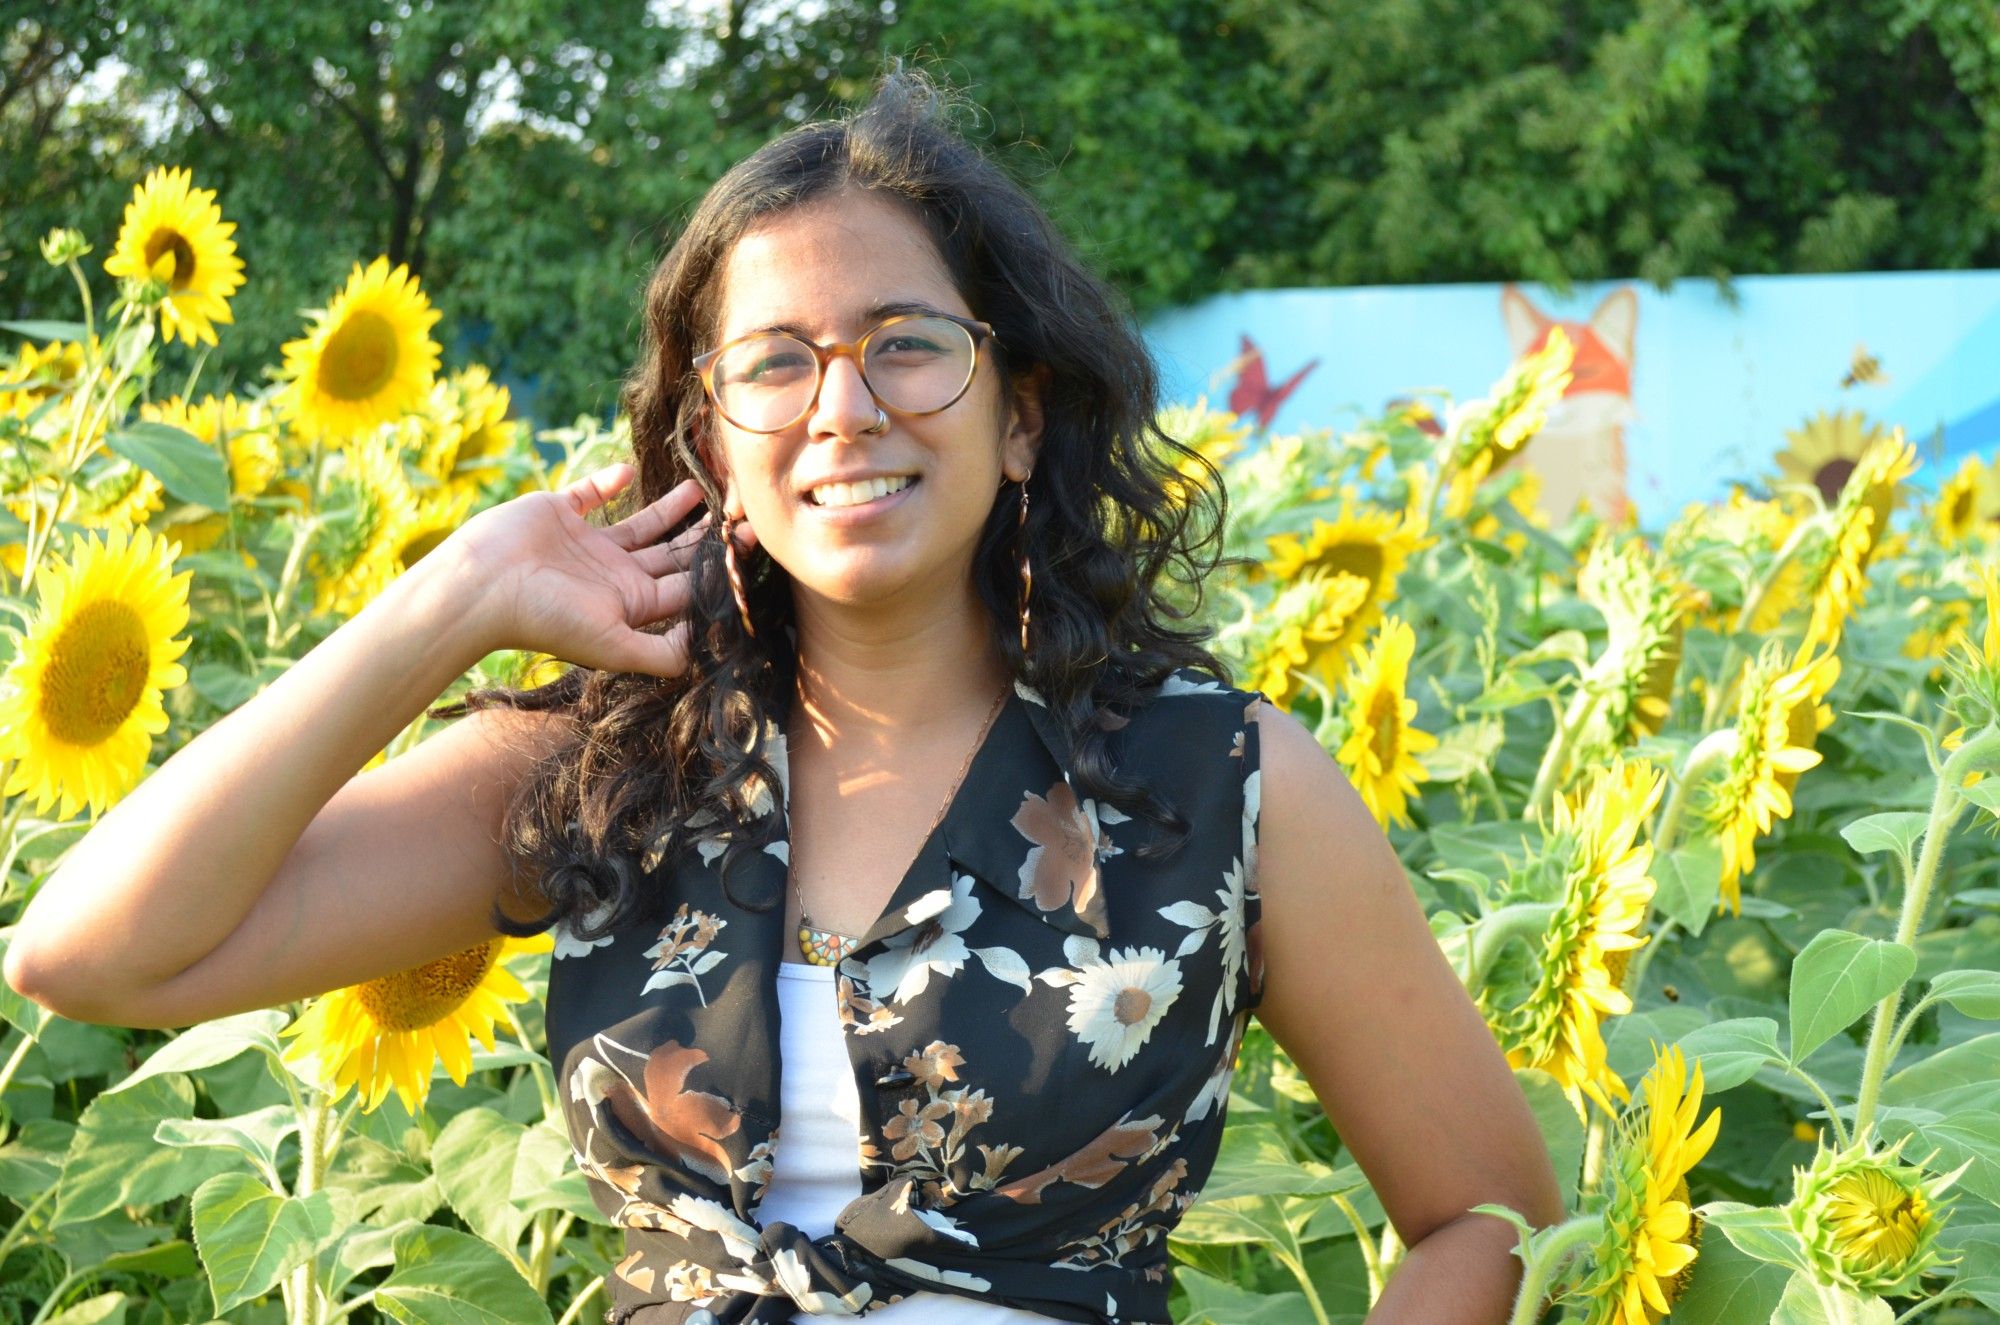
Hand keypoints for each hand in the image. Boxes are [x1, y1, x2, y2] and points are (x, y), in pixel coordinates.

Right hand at [444, 465, 755, 678]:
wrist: (482, 587)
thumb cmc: (546, 618)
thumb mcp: (613, 645)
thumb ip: (661, 654)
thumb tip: (703, 647)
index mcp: (630, 604)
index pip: (686, 586)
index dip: (718, 568)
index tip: (751, 542)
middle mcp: (613, 575)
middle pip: (672, 554)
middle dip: (707, 537)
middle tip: (743, 511)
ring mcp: (586, 544)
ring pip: (642, 523)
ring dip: (672, 508)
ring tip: (705, 488)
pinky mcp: (559, 512)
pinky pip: (590, 494)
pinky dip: (610, 480)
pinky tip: (631, 470)